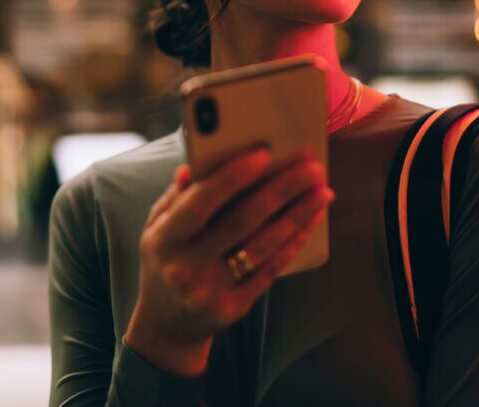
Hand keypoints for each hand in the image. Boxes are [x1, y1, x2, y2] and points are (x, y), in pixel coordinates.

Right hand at [125, 147, 332, 375]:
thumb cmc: (167, 261)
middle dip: (282, 190)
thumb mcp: (156, 228)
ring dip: (298, 215)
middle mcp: (185, 267)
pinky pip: (271, 269)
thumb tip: (196, 164)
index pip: (200, 202)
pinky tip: (311, 221)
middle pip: (242, 221)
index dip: (232, 177)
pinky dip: (294, 241)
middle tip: (312, 168)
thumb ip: (177, 196)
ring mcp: (210, 291)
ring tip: (322, 192)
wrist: (166, 325)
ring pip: (264, 245)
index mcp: (164, 239)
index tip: (264, 153)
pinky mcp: (234, 308)